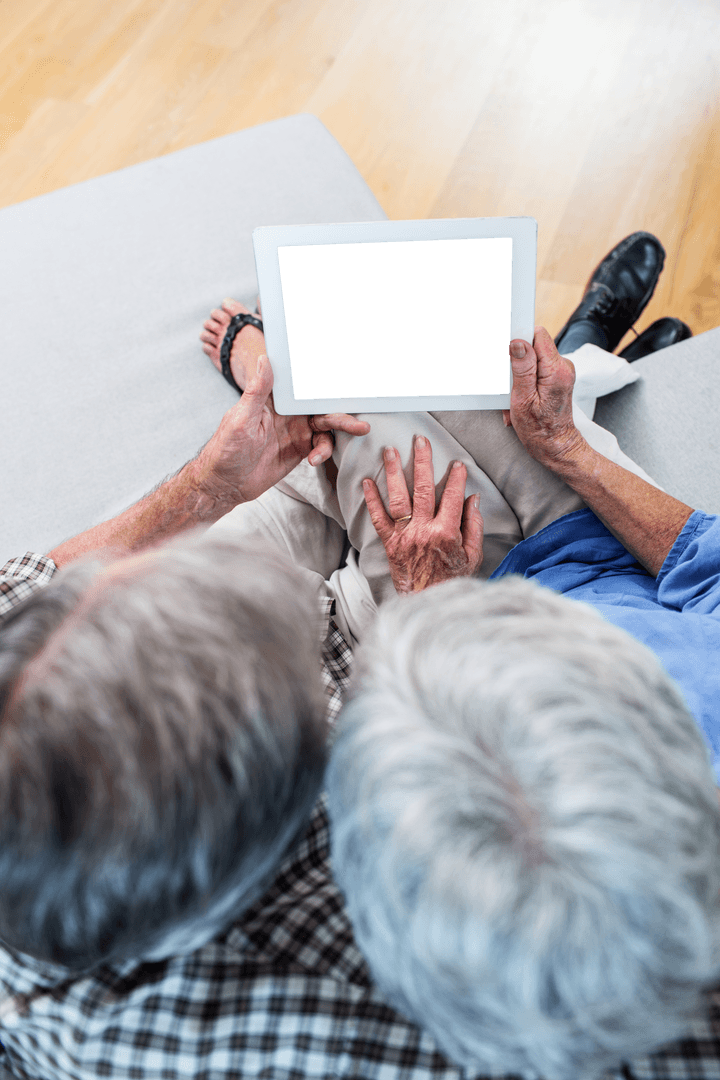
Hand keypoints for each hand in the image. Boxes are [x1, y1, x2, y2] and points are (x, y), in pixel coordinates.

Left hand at [197, 354, 369, 503]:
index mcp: (273, 398)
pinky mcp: (299, 449)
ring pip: (326, 424)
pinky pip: (320, 446)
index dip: (319, 377)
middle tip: (360, 414)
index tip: (342, 372)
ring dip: (342, 426)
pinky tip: (315, 459)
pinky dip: (323, 451)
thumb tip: (265, 359)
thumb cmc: (225, 449)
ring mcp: (295, 431)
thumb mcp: (240, 418)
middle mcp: (287, 412)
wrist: (226, 484)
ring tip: (358, 430)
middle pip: (320, 403)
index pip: (299, 382)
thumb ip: (257, 391)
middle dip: (341, 407)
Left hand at [362, 435, 482, 594]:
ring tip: (390, 451)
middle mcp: (424, 530)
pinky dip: (372, 499)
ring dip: (394, 472)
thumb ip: (473, 526)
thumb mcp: (472, 555)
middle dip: (422, 461)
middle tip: (420, 440)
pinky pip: (378, 518)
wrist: (427, 603)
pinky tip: (367, 481)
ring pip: (399, 497)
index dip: (456, 477)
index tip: (457, 464)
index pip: (452, 496)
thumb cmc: (452, 581)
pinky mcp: (390, 544)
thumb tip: (473, 499)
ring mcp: (404, 536)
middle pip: (424, 488)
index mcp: (446, 532)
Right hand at [502, 326, 586, 467]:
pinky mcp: (555, 376)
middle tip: (511, 386)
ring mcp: (560, 371)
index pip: (537, 335)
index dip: (519, 340)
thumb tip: (518, 343)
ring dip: (518, 376)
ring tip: (517, 397)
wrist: (555, 445)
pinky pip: (535, 369)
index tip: (507, 352)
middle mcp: (562, 367)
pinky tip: (522, 397)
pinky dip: (524, 381)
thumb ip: (522, 369)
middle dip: (516, 363)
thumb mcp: (523, 400)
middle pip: (533, 346)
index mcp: (556, 370)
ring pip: (531, 358)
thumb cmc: (539, 429)